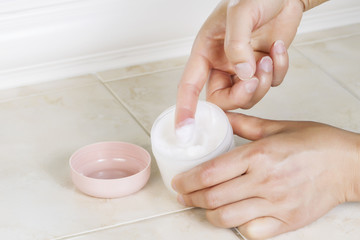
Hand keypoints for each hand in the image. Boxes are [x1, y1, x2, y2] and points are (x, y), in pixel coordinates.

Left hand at [172, 113, 359, 238]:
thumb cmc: (317, 143)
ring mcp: (276, 204)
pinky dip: (237, 227)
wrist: (349, 164)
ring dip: (207, 214)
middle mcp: (265, 181)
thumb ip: (245, 124)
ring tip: (201, 206)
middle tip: (183, 195)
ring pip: (228, 217)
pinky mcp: (288, 221)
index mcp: (260, 155)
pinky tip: (233, 217)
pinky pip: (252, 232)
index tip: (178, 181)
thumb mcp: (279, 127)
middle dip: (190, 198)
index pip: (211, 173)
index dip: (187, 180)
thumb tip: (223, 117)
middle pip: (213, 197)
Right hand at [175, 0, 303, 128]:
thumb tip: (242, 76)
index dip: (185, 109)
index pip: (189, 86)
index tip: (184, 131)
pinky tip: (278, 48)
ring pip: (248, 97)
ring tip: (268, 58)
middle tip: (253, 79)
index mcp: (206, 51)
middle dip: (241, 95)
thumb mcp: (240, 12)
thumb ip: (237, 45)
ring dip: (263, 82)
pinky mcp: (263, 68)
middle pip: (223, 100)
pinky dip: (279, 70)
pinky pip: (271, 84)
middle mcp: (222, 64)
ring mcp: (243, 68)